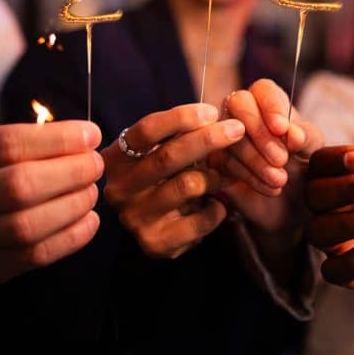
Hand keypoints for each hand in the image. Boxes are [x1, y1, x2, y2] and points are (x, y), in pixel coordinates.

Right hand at [0, 121, 103, 283]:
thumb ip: (31, 141)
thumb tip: (87, 139)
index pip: (8, 144)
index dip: (58, 139)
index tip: (92, 135)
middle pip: (18, 186)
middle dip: (70, 173)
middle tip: (96, 165)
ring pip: (27, 225)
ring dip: (73, 205)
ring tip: (91, 191)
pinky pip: (35, 255)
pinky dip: (72, 237)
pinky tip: (90, 220)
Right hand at [103, 103, 245, 257]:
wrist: (152, 228)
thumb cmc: (161, 178)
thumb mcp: (159, 152)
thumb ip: (178, 135)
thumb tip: (214, 117)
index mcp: (116, 159)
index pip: (147, 130)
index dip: (181, 118)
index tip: (211, 112)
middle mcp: (119, 189)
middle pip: (169, 156)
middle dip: (208, 139)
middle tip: (237, 129)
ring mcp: (135, 218)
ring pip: (189, 185)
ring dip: (215, 177)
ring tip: (225, 175)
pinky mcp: (155, 243)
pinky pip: (201, 219)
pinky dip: (218, 208)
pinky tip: (216, 204)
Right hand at [210, 79, 322, 231]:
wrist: (294, 200)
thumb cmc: (304, 162)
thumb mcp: (314, 148)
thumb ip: (306, 136)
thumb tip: (292, 133)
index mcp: (270, 100)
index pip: (263, 89)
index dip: (271, 106)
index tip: (282, 129)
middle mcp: (244, 111)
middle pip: (239, 104)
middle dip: (259, 132)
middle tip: (282, 159)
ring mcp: (225, 134)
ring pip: (228, 136)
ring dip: (255, 160)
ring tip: (280, 179)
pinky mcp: (217, 160)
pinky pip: (222, 162)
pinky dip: (248, 176)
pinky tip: (269, 188)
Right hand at [305, 145, 353, 294]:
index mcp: (347, 178)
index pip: (321, 164)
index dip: (333, 160)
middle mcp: (337, 208)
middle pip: (313, 196)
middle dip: (339, 190)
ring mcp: (343, 241)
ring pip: (318, 232)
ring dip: (346, 223)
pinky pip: (334, 271)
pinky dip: (353, 260)